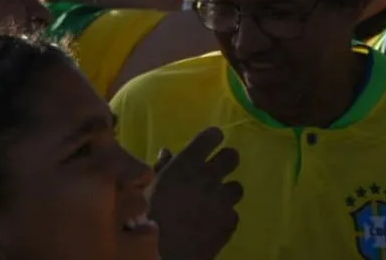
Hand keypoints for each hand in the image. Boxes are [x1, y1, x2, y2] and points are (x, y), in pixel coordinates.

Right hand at [148, 127, 240, 259]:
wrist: (165, 249)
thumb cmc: (150, 213)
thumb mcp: (149, 186)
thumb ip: (162, 167)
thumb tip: (167, 152)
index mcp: (188, 163)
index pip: (212, 136)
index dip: (212, 138)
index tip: (210, 141)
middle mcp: (210, 176)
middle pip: (232, 156)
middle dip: (227, 160)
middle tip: (218, 170)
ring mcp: (223, 199)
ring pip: (237, 187)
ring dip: (227, 192)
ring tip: (215, 201)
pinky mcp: (231, 221)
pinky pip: (233, 213)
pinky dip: (225, 216)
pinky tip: (213, 222)